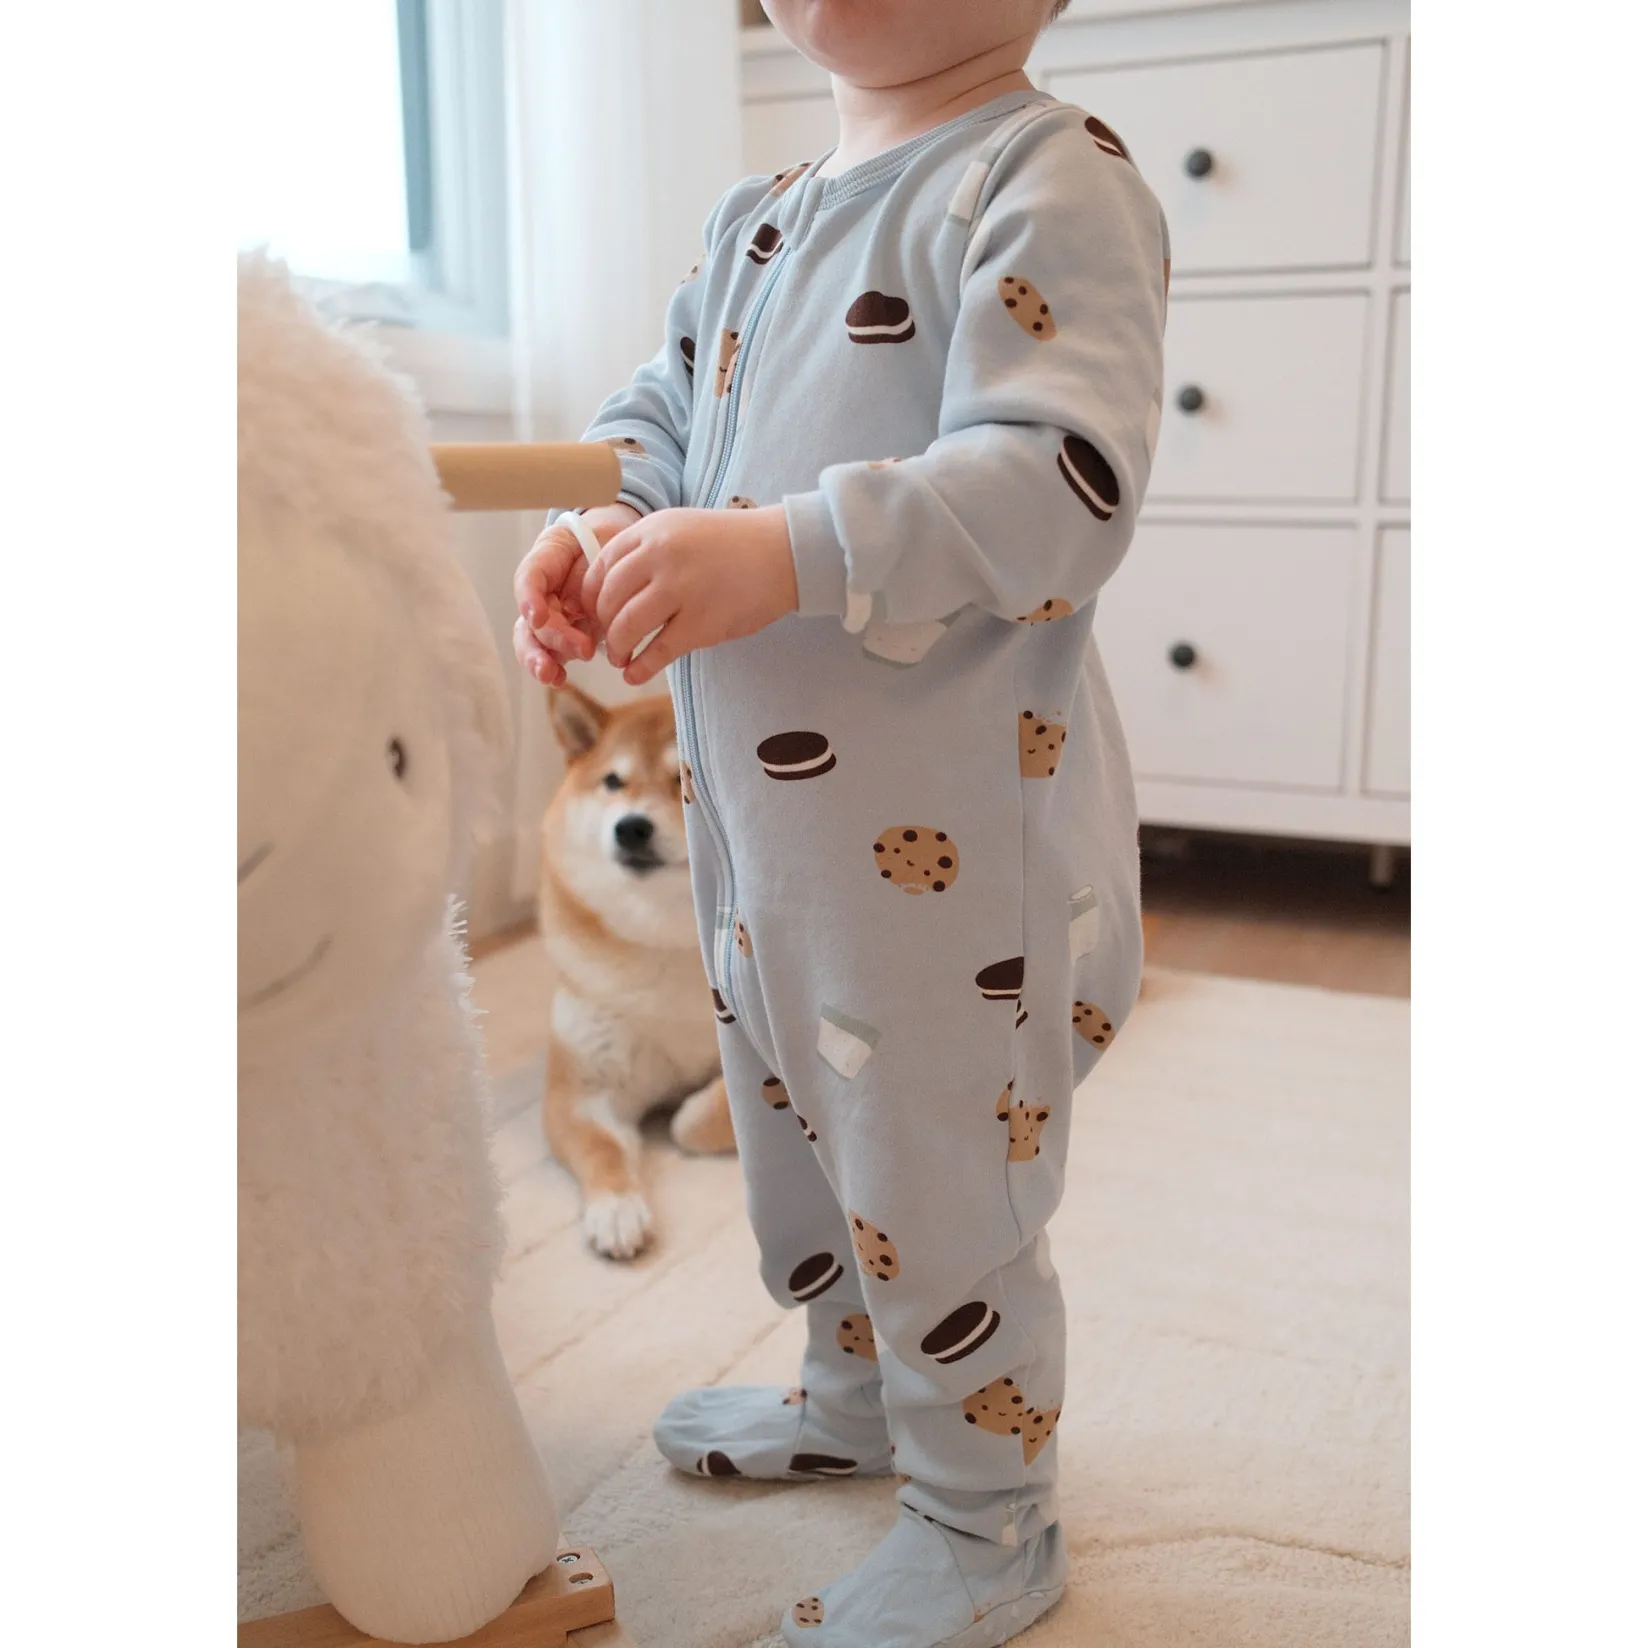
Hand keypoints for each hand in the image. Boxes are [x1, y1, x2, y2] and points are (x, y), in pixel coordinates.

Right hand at [511, 504, 638, 684]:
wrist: (616, 549)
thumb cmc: (605, 541)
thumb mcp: (601, 541)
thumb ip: (588, 569)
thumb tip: (578, 606)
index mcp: (546, 563)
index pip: (530, 578)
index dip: (530, 598)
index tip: (538, 616)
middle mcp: (543, 592)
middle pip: (533, 618)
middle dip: (549, 638)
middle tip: (580, 649)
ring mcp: (550, 617)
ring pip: (533, 640)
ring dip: (540, 659)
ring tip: (553, 675)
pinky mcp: (564, 635)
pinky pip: (551, 653)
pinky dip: (552, 668)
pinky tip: (557, 679)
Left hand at [581, 505, 798, 686]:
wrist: (783, 552)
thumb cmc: (734, 545)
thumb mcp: (683, 529)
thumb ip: (648, 550)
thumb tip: (611, 590)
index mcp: (653, 530)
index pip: (602, 565)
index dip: (590, 595)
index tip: (594, 612)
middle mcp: (661, 555)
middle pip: (608, 598)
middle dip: (602, 625)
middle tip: (609, 640)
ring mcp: (681, 589)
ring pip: (626, 626)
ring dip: (617, 648)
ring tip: (620, 658)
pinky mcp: (702, 623)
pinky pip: (658, 651)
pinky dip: (640, 667)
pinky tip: (635, 674)